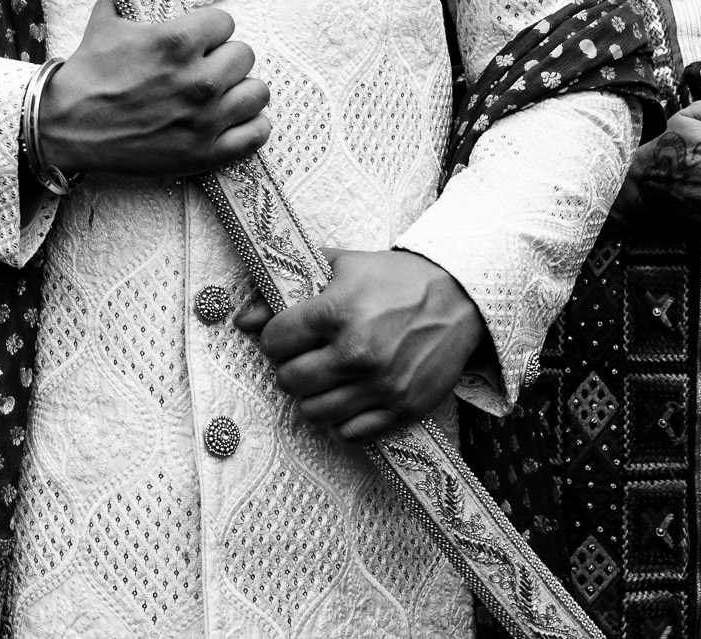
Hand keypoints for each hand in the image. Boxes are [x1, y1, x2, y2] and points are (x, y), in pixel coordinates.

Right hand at [35, 0, 269, 179]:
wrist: (67, 127)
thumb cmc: (87, 76)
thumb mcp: (104, 23)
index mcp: (178, 42)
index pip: (225, 22)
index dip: (209, 29)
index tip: (198, 39)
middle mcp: (199, 79)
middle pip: (244, 55)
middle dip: (224, 57)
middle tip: (205, 66)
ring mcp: (206, 118)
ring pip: (257, 92)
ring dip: (240, 90)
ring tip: (222, 93)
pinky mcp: (206, 152)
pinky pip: (256, 134)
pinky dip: (249, 126)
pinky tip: (232, 120)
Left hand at [235, 249, 485, 443]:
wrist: (458, 297)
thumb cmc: (393, 279)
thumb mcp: (337, 266)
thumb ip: (285, 289)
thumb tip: (242, 319)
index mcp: (336, 311)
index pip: (274, 341)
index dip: (275, 337)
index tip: (287, 334)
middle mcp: (357, 352)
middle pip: (289, 380)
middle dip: (290, 367)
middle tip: (305, 357)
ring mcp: (381, 385)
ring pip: (314, 412)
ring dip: (312, 396)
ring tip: (324, 378)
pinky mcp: (403, 409)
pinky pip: (351, 434)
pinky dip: (341, 421)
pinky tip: (346, 399)